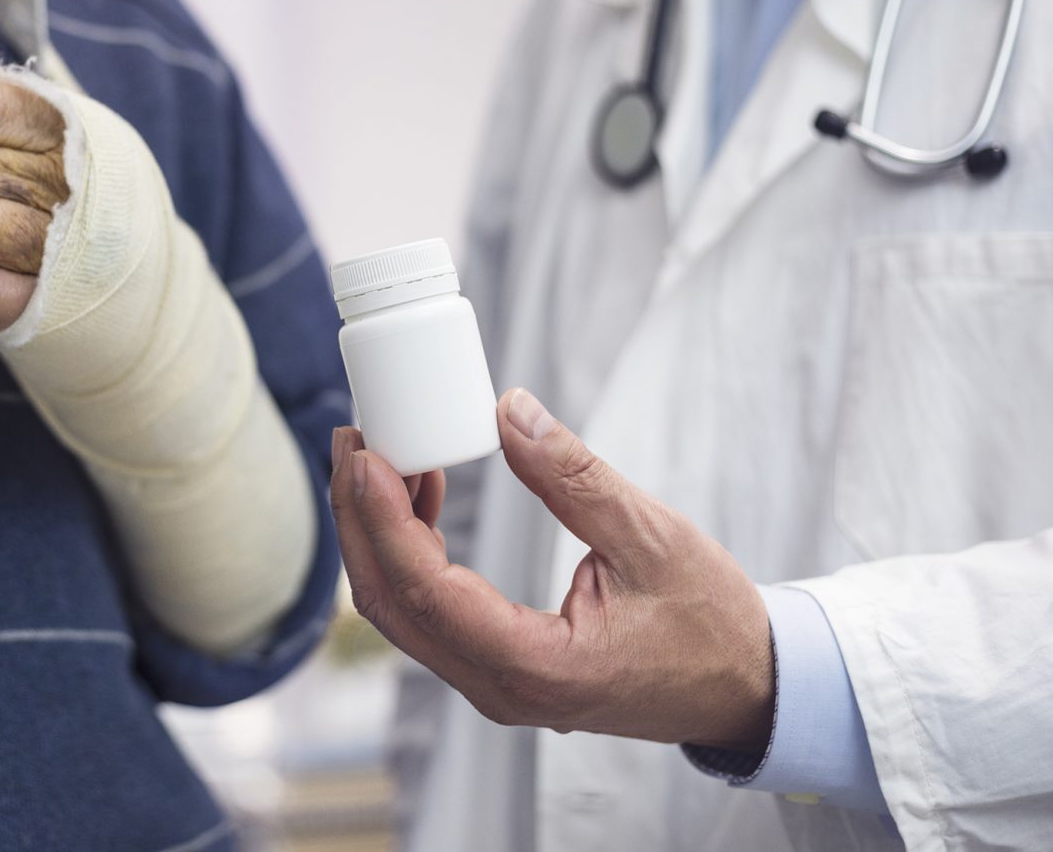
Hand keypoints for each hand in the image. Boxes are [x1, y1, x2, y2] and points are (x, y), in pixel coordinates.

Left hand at [330, 388, 774, 751]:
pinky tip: (424, 493)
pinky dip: (412, 551)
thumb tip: (506, 410)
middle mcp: (499, 687)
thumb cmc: (710, 621)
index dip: (384, 518)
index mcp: (535, 667)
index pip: (426, 591)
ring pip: (402, 611)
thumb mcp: (651, 537)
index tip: (366, 454)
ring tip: (381, 454)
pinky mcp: (499, 666)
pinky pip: (430, 612)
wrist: (746, 689)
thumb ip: (573, 477)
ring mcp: (494, 683)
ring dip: (379, 533)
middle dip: (359, 518)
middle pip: (391, 604)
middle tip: (353, 438)